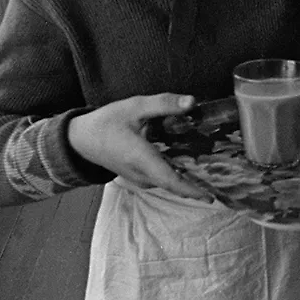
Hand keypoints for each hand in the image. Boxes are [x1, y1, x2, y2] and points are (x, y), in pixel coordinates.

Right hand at [68, 94, 210, 200]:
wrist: (79, 140)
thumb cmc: (106, 122)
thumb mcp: (135, 107)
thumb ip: (163, 103)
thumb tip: (192, 102)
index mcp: (141, 158)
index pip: (171, 180)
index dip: (192, 190)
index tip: (210, 197)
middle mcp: (141, 173)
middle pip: (173, 184)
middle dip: (196, 185)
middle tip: (221, 181)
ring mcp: (137, 177)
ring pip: (167, 182)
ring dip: (188, 180)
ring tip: (213, 173)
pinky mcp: (136, 176)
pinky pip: (160, 179)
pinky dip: (176, 175)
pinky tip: (191, 164)